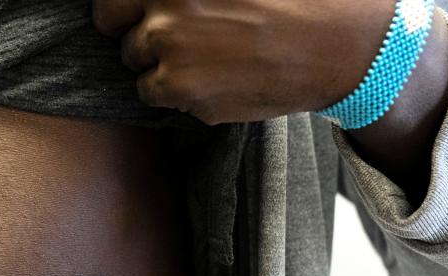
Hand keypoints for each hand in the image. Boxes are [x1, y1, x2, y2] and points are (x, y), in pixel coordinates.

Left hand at [93, 0, 406, 124]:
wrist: (333, 44)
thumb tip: (158, 2)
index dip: (120, 6)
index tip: (135, 10)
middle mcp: (167, 9)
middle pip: (114, 26)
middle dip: (133, 31)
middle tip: (167, 36)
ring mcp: (171, 51)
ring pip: (134, 63)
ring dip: (157, 62)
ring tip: (204, 56)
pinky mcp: (181, 90)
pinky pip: (154, 94)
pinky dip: (174, 91)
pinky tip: (212, 77)